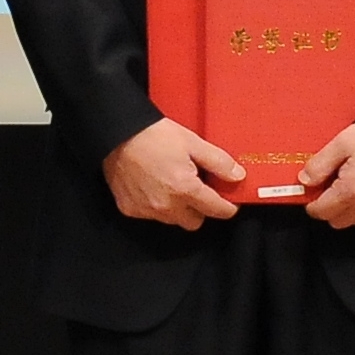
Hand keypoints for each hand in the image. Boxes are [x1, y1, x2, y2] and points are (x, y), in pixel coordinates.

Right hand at [105, 117, 243, 229]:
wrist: (116, 133)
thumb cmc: (154, 135)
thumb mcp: (193, 142)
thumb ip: (219, 162)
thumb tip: (238, 176)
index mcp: (185, 189)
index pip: (217, 210)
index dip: (227, 206)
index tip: (228, 201)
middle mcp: (167, 205)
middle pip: (195, 222)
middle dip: (200, 209)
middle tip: (196, 189)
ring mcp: (147, 210)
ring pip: (173, 220)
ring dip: (178, 208)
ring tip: (172, 184)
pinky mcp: (130, 209)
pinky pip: (151, 215)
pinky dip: (156, 205)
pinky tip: (153, 186)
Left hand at [300, 126, 354, 229]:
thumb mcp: (342, 143)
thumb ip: (319, 165)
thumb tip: (304, 181)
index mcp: (351, 192)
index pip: (321, 212)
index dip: (313, 203)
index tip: (314, 192)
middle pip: (337, 221)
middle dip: (331, 207)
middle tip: (334, 186)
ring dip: (351, 209)